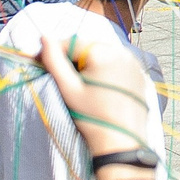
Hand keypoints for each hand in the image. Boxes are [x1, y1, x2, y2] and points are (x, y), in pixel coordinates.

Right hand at [36, 27, 160, 175]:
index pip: (71, 43)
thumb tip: (44, 37)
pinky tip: (99, 88)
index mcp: (103, 52)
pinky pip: (117, 63)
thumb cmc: (91, 117)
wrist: (121, 143)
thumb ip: (54, 61)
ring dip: (89, 64)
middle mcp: (122, 51)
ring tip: (81, 86)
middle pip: (88, 48)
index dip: (53, 53)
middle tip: (62, 79)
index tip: (40, 64)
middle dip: (72, 59)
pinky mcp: (139, 73)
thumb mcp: (68, 89)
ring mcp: (133, 62)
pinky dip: (105, 70)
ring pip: (102, 54)